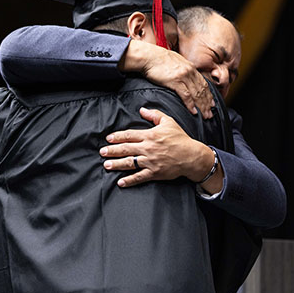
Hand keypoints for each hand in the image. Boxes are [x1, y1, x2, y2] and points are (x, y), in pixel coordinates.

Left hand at [100, 107, 222, 191]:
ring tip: (106, 165)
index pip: (129, 135)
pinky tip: (120, 182)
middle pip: (126, 149)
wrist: (191, 155)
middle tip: (102, 152)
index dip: (117, 137)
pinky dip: (129, 180)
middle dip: (112, 151)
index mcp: (150, 135)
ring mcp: (150, 161)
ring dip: (116, 164)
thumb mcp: (168, 122)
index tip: (108, 139)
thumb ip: (154, 115)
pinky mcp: (154, 172)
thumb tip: (142, 110)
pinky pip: (139, 177)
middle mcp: (148, 148)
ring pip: (129, 163)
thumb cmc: (180, 138)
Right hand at [121, 41, 214, 117]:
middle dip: (207, 104)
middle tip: (210, 114)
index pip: (204, 83)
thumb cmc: (158, 59)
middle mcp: (190, 72)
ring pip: (197, 94)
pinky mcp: (175, 82)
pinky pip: (186, 95)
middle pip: (202, 90)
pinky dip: (191, 105)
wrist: (149, 56)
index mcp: (191, 67)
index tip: (211, 103)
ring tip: (205, 116)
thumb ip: (183, 69)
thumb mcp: (176, 61)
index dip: (209, 95)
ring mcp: (183, 77)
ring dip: (202, 107)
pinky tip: (193, 111)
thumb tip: (185, 76)